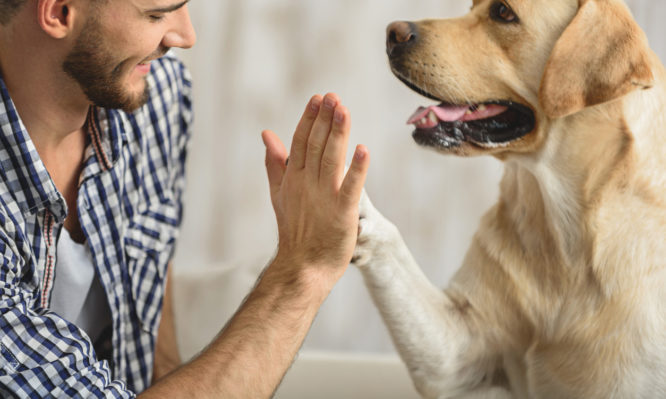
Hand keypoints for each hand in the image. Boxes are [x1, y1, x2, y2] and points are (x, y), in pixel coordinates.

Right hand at [261, 93, 369, 281]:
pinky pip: (351, 187)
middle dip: (325, 119)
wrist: (302, 266)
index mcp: (294, 178)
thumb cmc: (295, 230)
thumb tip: (266, 134)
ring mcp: (325, 197)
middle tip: (333, 97)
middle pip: (316, 145)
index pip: (300, 142)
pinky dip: (356, 168)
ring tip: (344, 110)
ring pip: (331, 159)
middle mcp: (307, 184)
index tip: (319, 98)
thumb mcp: (280, 193)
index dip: (310, 119)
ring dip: (338, 134)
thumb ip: (275, 162)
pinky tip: (363, 149)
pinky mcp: (343, 213)